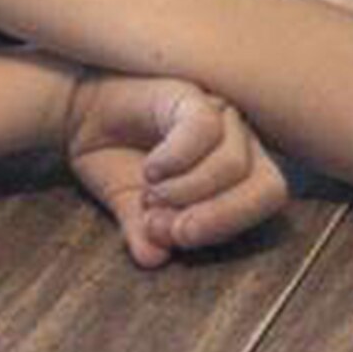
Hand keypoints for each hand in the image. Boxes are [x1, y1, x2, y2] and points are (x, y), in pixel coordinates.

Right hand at [62, 74, 287, 268]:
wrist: (83, 113)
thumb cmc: (119, 159)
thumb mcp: (133, 211)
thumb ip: (148, 235)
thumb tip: (154, 258)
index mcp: (241, 170)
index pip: (268, 200)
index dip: (227, 228)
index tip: (176, 240)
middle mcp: (241, 138)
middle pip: (269, 187)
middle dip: (220, 219)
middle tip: (173, 230)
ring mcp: (220, 112)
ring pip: (234, 164)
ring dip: (187, 192)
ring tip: (150, 195)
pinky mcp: (193, 93)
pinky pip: (204, 130)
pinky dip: (175, 160)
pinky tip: (150, 169)